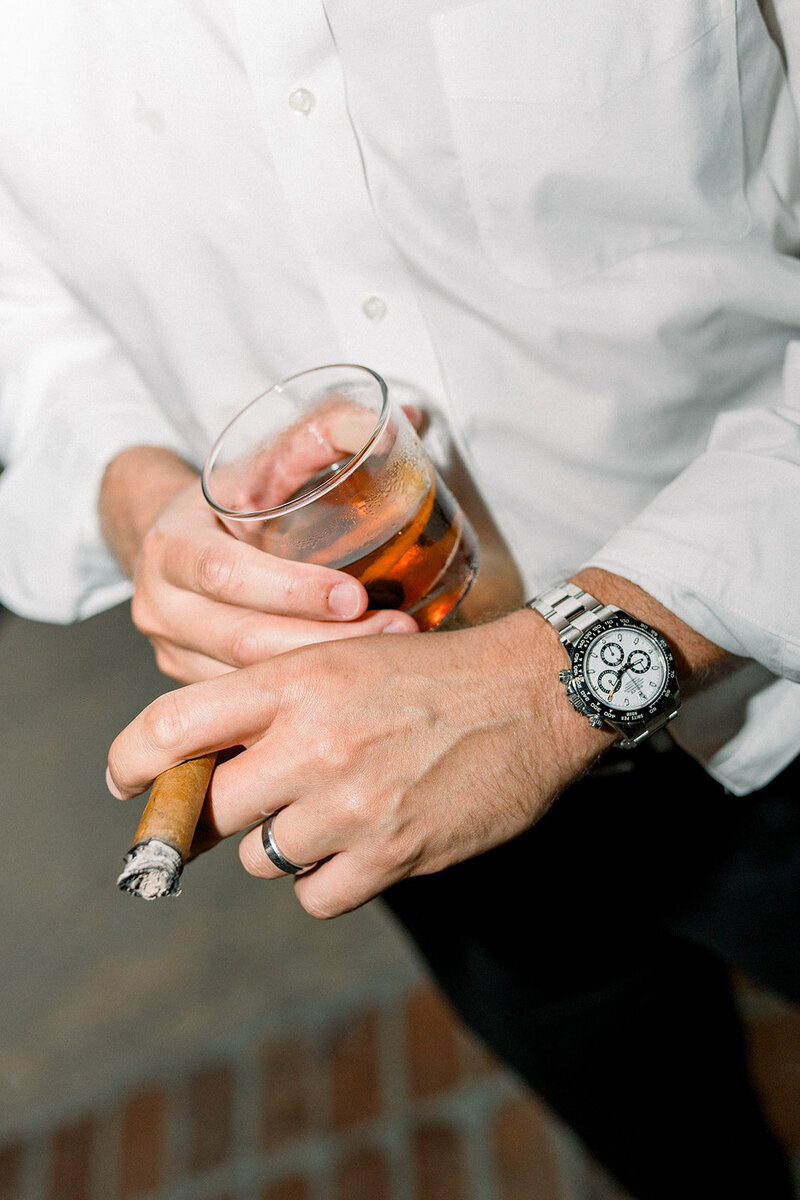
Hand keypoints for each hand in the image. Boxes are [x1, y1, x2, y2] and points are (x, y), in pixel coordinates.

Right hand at [99, 446, 416, 681]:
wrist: (174, 542)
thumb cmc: (229, 505)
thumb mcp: (258, 466)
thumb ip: (315, 440)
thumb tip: (391, 420)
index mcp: (172, 548)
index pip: (225, 575)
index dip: (292, 589)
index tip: (355, 594)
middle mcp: (161, 606)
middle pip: (243, 640)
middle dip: (324, 641)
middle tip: (395, 630)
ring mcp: (173, 653)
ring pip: (248, 680)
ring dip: (320, 673)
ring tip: (390, 656)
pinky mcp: (194, 684)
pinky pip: (249, 703)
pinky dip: (301, 693)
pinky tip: (354, 685)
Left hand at [106, 609, 613, 917]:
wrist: (534, 693)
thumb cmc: (433, 674)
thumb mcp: (343, 657)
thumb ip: (273, 701)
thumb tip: (205, 759)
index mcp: (295, 681)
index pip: (173, 726)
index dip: (131, 763)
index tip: (125, 785)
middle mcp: (313, 743)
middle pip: (215, 810)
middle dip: (226, 813)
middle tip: (261, 801)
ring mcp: (352, 803)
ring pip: (266, 858)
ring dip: (289, 843)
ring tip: (340, 807)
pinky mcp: (392, 852)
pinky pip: (316, 897)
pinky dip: (331, 879)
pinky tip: (365, 842)